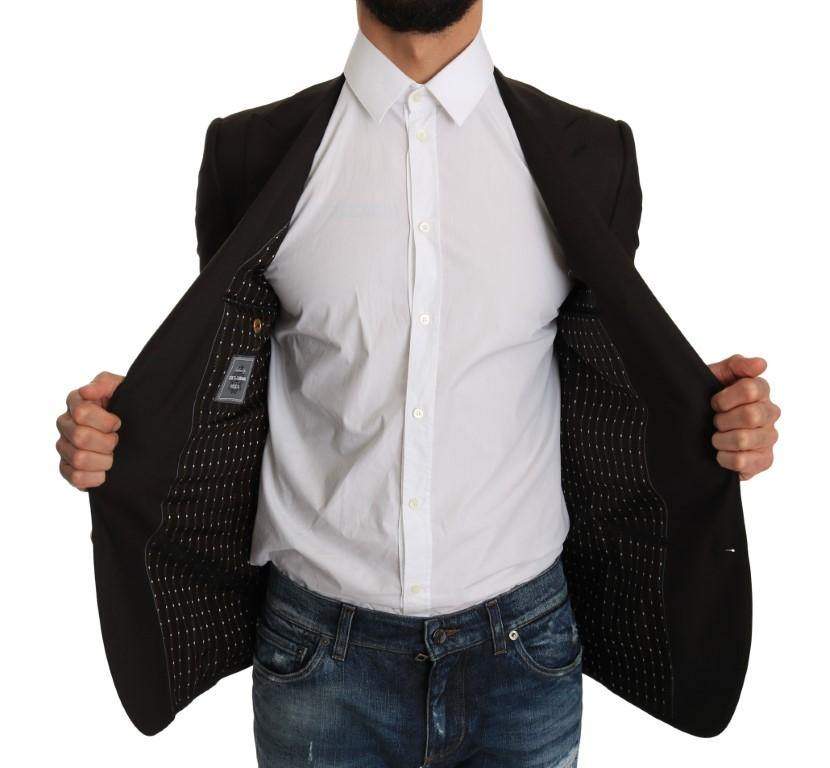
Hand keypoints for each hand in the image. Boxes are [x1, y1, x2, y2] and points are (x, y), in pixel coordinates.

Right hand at [56, 371, 123, 489]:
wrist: (138, 429)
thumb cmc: (127, 406)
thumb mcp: (121, 388)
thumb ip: (104, 384)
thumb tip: (86, 391)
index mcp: (76, 403)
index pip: (81, 413)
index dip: (106, 421)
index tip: (118, 423)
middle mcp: (65, 424)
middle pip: (80, 437)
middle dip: (107, 441)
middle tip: (117, 440)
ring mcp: (64, 447)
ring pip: (78, 458)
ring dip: (104, 459)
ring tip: (113, 455)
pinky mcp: (67, 468)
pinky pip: (75, 477)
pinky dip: (95, 477)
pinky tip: (106, 471)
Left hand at [708, 355, 779, 479]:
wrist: (694, 428)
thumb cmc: (707, 399)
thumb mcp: (715, 375)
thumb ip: (737, 365)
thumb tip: (761, 364)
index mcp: (760, 391)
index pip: (751, 389)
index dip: (725, 398)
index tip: (713, 403)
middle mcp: (770, 413)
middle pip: (751, 416)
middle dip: (723, 420)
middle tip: (714, 421)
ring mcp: (768, 437)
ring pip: (744, 440)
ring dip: (720, 439)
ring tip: (716, 437)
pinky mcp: (763, 460)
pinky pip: (742, 462)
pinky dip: (724, 458)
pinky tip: (721, 453)